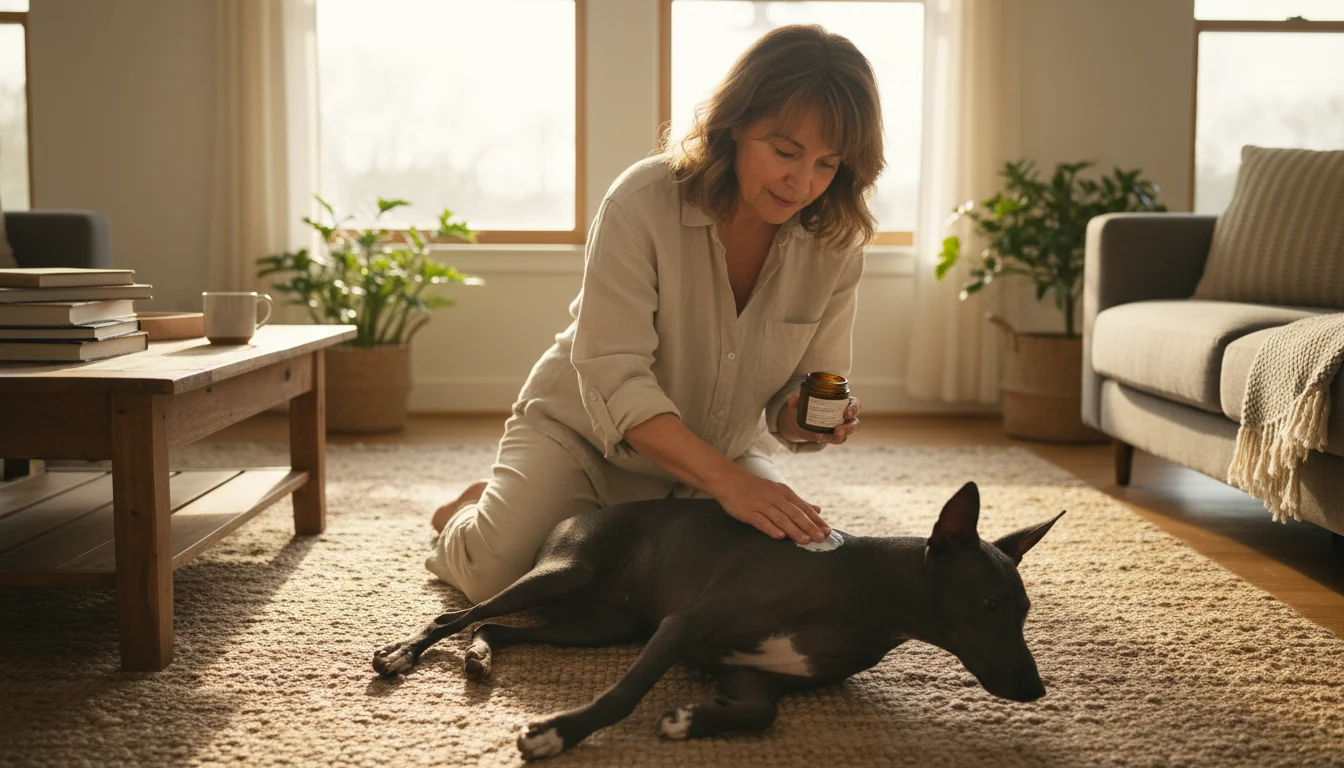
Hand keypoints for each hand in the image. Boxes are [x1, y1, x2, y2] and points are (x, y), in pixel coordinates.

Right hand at [711, 469, 830, 544]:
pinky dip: (771, 528)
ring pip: (781, 519)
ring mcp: (761, 505)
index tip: (828, 531)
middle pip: (795, 514)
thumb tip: (817, 510)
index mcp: (784, 493)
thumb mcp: (779, 491)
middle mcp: (775, 498)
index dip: (816, 520)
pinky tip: (779, 536)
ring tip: (805, 541)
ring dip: (794, 530)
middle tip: (821, 539)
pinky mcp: (748, 512)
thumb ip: (798, 503)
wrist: (729, 480)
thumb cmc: (756, 488)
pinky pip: (761, 521)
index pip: (804, 508)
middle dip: (809, 527)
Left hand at [778, 393, 861, 444]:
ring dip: (838, 437)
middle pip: (855, 423)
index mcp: (844, 403)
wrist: (803, 420)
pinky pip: (836, 440)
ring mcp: (842, 428)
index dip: (853, 409)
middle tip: (837, 430)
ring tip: (823, 437)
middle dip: (849, 428)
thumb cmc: (810, 405)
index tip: (845, 413)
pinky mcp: (835, 437)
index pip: (855, 404)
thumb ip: (799, 399)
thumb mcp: (804, 400)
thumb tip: (792, 400)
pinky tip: (817, 438)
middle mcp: (846, 416)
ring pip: (847, 435)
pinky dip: (827, 439)